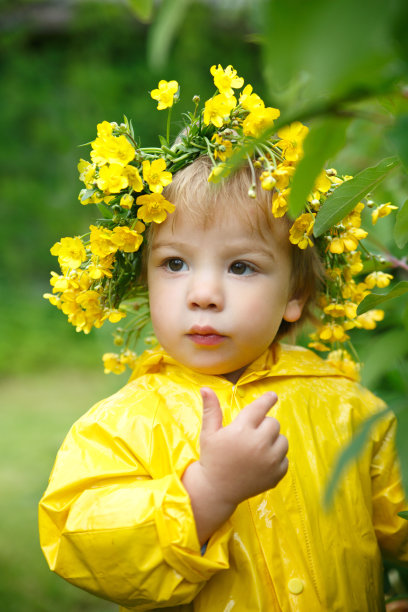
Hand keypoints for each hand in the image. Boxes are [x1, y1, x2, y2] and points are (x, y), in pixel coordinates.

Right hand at [182, 387, 287, 543]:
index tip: (272, 396)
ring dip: (273, 441)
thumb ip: (211, 410)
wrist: (216, 490)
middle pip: (273, 423)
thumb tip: (205, 388)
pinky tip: (261, 462)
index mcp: (242, 430)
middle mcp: (259, 443)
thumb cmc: (212, 458)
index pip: (261, 408)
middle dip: (264, 425)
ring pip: (282, 440)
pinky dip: (276, 458)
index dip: (267, 400)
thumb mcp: (209, 433)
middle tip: (251, 434)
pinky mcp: (276, 475)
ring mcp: (270, 461)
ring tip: (257, 448)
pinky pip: (285, 458)